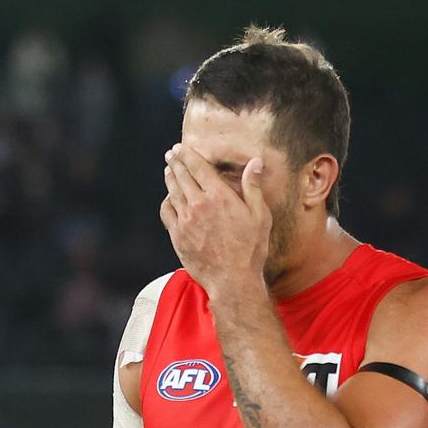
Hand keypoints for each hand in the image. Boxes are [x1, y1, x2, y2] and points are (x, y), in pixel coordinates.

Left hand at [161, 144, 270, 299]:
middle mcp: (198, 204)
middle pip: (181, 176)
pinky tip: (168, 198)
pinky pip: (167, 212)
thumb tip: (255, 162)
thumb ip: (253, 187)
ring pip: (172, 191)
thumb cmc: (251, 249)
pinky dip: (166, 201)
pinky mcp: (177, 235)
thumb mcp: (260, 216)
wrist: (232, 279)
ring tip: (169, 170)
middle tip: (171, 154)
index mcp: (219, 196)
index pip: (198, 167)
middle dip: (176, 162)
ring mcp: (185, 220)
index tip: (181, 148)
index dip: (187, 155)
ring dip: (169, 178)